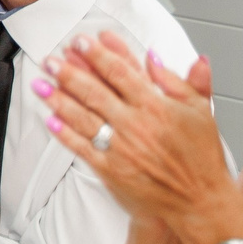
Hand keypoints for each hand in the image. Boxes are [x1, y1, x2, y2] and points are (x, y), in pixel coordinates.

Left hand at [41, 33, 242, 242]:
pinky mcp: (113, 171)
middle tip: (50, 59)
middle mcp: (136, 125)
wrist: (200, 202)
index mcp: (156, 107)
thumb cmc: (202, 156)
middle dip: (69, 73)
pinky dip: (65, 134)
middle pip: (95, 92)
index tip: (81, 41)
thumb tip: (155, 54)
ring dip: (59, 99)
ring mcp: (122, 148)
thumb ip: (179, 80)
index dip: (98, 54)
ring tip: (40, 84)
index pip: (121, 72)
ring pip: (84, 118)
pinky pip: (83, 148)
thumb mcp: (201, 111)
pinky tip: (50, 120)